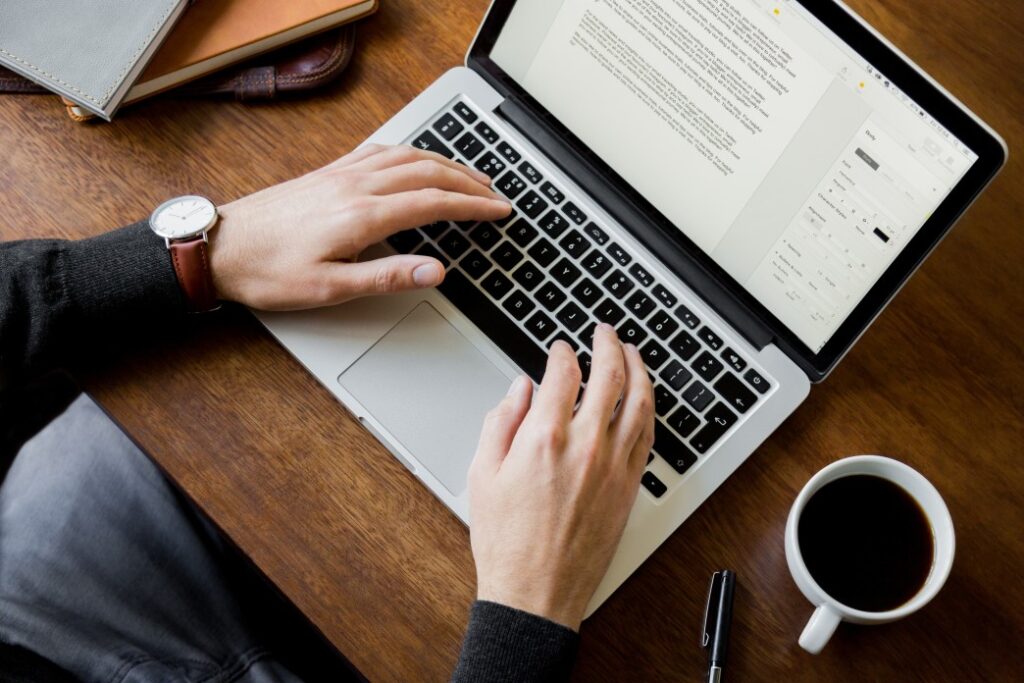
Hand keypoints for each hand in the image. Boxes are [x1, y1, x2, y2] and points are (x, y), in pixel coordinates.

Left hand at [209, 145, 511, 309]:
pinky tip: (416, 160)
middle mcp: (355, 185)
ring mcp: (341, 174)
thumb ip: (387, 277)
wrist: (219, 247)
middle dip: (468, 182)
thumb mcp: (329, 289)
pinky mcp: (328, 172)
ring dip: (444, 163)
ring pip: (407, 156)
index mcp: (361, 215)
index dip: (473, 206)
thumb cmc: (268, 271)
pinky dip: (411, 153)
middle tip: (496, 195)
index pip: (434, 202)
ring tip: (470, 177)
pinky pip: (380, 151)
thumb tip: (436, 270)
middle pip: (427, 172)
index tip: (499, 211)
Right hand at [468, 324, 655, 629]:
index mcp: (544, 438)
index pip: (564, 373)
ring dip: (639, 369)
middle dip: (608, 345)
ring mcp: (613, 466)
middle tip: (604, 332)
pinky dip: (649, 408)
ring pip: (639, 402)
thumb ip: (502, 422)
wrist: (536, 591)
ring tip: (633, 353)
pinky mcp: (629, 487)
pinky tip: (645, 399)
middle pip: (610, 377)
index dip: (563, 352)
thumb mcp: (483, 474)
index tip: (560, 348)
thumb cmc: (506, 540)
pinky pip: (648, 436)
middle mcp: (585, 446)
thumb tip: (520, 389)